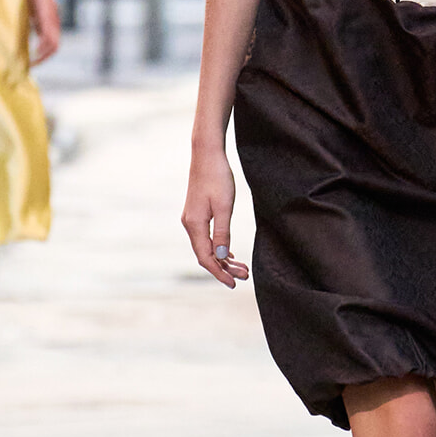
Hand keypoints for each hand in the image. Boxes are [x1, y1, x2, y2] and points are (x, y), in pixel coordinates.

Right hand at [29, 0, 60, 63]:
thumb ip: (39, 25)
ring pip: (53, 43)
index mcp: (53, 25)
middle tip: (32, 65)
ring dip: (43, 54)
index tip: (34, 62)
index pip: (53, 45)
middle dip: (44, 59)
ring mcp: (51, 21)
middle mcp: (55, 25)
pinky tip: (36, 50)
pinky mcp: (46, 16)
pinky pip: (47, 33)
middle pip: (55, 48)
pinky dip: (42, 44)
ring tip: (33, 61)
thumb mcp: (38, 14)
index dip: (45, 55)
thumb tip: (37, 35)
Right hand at [182, 145, 249, 288]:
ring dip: (223, 258)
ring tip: (242, 267)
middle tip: (245, 276)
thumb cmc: (218, 177)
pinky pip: (207, 237)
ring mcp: (192, 219)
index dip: (220, 272)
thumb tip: (223, 256)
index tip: (235, 283)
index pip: (206, 257)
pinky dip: (219, 247)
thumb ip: (223, 233)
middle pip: (206, 255)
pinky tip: (230, 253)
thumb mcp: (224, 206)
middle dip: (225, 268)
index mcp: (195, 225)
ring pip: (207, 247)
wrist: (206, 154)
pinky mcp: (196, 213)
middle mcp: (190, 224)